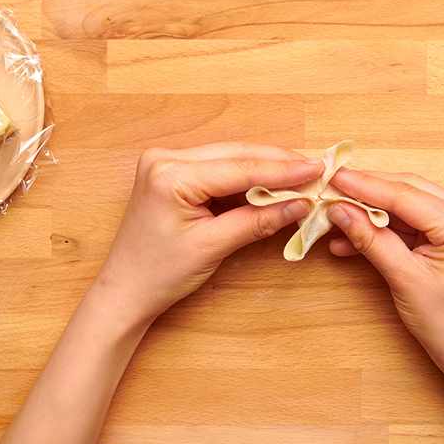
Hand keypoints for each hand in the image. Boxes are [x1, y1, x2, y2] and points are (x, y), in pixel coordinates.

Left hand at [93, 142, 322, 328]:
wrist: (126, 288)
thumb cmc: (161, 272)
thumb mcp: (213, 246)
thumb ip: (257, 221)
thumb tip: (300, 205)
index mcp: (170, 174)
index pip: (238, 168)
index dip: (281, 170)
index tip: (316, 168)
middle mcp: (165, 158)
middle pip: (234, 155)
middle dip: (276, 162)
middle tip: (316, 167)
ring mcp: (165, 162)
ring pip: (227, 157)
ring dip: (264, 166)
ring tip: (301, 171)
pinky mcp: (170, 172)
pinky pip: (216, 167)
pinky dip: (245, 175)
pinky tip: (272, 179)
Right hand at [326, 168, 443, 443]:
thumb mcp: (404, 279)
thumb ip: (370, 239)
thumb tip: (337, 209)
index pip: (405, 195)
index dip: (364, 185)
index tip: (330, 177)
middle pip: (408, 189)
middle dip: (366, 192)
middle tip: (329, 189)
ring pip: (408, 200)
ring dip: (373, 209)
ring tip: (337, 215)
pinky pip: (414, 217)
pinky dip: (386, 224)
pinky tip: (355, 233)